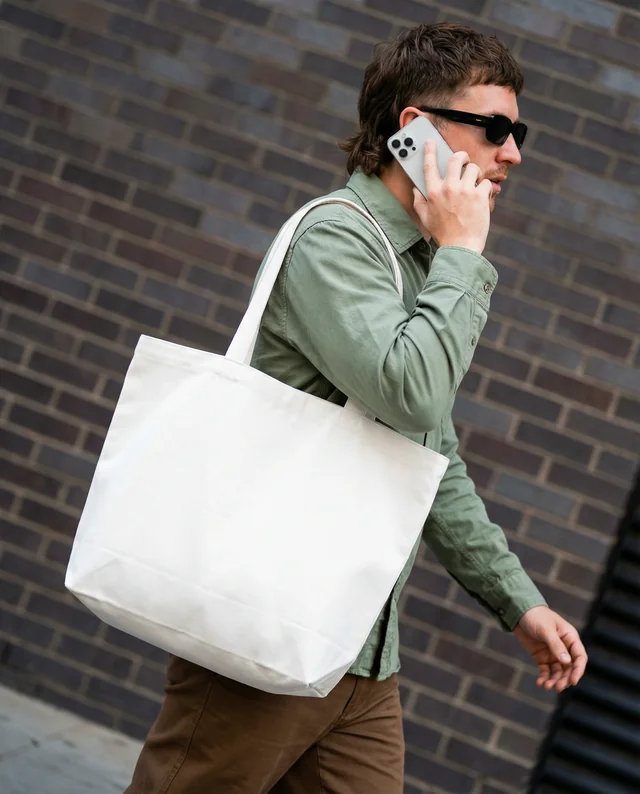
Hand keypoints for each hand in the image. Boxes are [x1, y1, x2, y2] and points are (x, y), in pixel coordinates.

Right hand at [413, 140, 491, 254]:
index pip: (429, 166)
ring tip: (473, 186)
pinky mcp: (480, 196)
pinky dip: (485, 189)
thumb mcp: (425, 219)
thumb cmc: (443, 234)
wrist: (461, 248)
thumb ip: (419, 202)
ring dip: (474, 174)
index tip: (430, 142)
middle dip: (461, 156)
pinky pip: (485, 182)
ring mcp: (465, 191)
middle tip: (464, 161)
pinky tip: (481, 198)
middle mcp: (448, 188)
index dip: (429, 151)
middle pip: (456, 158)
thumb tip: (416, 189)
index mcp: (433, 193)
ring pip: (473, 168)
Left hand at [514, 605, 586, 692]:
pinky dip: (544, 677)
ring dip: (554, 680)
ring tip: (547, 686)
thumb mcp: (545, 629)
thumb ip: (556, 645)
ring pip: (558, 672)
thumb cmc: (536, 616)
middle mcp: (564, 648)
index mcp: (570, 638)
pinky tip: (540, 683)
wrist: (518, 612)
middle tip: (558, 687)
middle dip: (564, 679)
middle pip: (569, 668)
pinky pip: (546, 670)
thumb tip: (567, 662)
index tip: (573, 681)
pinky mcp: (542, 657)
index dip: (578, 670)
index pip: (579, 657)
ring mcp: (553, 653)